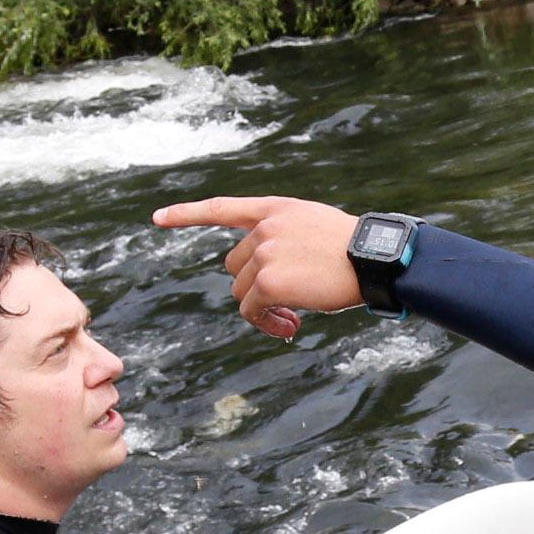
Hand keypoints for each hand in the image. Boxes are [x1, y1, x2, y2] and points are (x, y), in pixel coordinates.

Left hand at [153, 195, 363, 338]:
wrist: (375, 259)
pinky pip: (252, 311)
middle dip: (255, 288)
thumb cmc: (356, 251)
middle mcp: (265, 227)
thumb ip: (284, 238)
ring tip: (293, 318)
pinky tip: (291, 325)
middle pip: (235, 267)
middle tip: (286, 308)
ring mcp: (264, 252)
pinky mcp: (268, 281)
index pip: (222, 208)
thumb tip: (263, 281)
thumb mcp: (316, 228)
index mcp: (276, 209)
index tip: (157, 219)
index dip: (187, 214)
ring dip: (263, 309)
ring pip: (242, 292)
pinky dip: (266, 323)